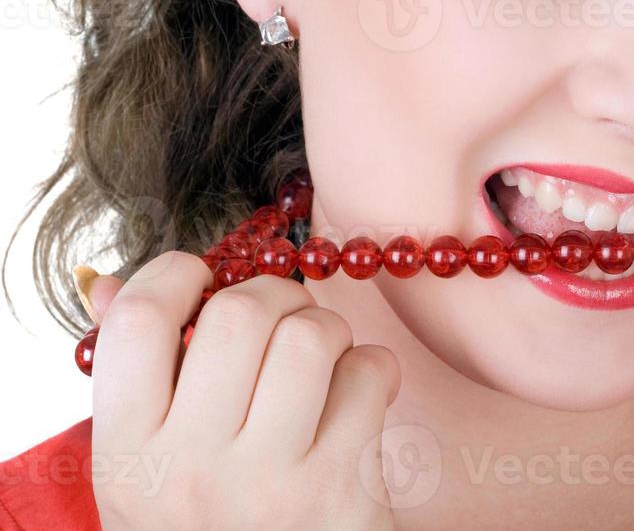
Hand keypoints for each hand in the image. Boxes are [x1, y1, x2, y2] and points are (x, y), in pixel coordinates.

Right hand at [86, 251, 401, 529]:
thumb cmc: (211, 522)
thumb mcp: (148, 470)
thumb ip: (133, 378)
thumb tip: (112, 283)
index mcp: (126, 457)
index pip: (137, 324)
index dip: (174, 275)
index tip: (201, 279)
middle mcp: (190, 471)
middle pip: (238, 316)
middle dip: (272, 295)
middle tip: (281, 318)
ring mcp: (269, 484)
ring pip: (310, 337)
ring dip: (327, 331)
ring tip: (322, 360)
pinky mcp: (342, 490)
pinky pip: (369, 374)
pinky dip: (372, 371)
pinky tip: (357, 399)